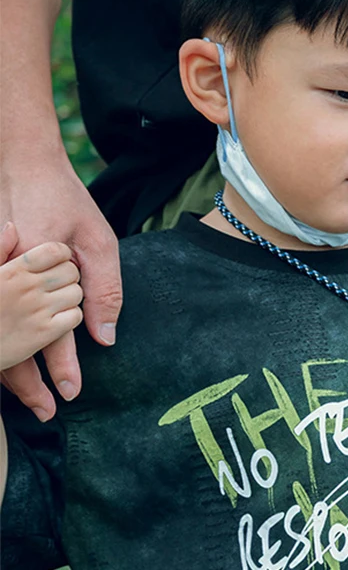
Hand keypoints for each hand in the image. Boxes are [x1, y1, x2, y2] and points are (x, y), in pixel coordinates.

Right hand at [0, 161, 121, 419]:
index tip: (68, 393)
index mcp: (39, 269)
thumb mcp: (96, 240)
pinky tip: (11, 364)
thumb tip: (105, 336)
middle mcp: (9, 277)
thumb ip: (104, 287)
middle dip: (30, 383)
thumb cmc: (65, 202)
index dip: (60, 365)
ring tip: (31, 400)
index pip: (51, 331)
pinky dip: (0, 344)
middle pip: (14, 344)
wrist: (24, 167)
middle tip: (48, 411)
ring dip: (12, 371)